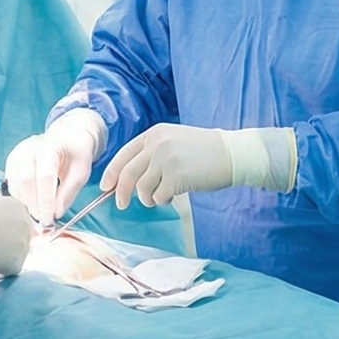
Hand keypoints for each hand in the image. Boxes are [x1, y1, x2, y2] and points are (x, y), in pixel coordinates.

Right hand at [0, 190, 32, 275]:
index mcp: (16, 206)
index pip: (18, 221)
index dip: (6, 230)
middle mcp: (24, 223)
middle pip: (21, 238)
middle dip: (8, 244)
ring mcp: (22, 244)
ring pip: (16, 255)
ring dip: (3, 257)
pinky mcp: (15, 263)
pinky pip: (9, 270)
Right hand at [3, 109, 107, 221]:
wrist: (65, 138)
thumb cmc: (74, 154)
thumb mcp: (81, 172)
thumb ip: (68, 193)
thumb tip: (56, 214)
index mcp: (49, 148)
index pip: (44, 177)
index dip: (46, 201)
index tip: (49, 220)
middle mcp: (28, 149)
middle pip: (26, 181)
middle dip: (34, 205)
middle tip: (44, 222)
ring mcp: (16, 156)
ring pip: (16, 185)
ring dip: (27, 204)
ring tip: (41, 214)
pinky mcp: (10, 164)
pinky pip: (12, 186)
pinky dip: (21, 200)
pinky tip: (33, 205)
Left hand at [103, 124, 296, 208]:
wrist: (232, 153)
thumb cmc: (203, 152)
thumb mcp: (174, 141)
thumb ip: (152, 153)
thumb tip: (126, 179)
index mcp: (154, 134)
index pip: (124, 154)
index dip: (112, 172)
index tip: (106, 186)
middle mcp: (157, 144)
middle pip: (128, 173)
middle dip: (121, 192)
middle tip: (121, 204)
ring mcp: (166, 160)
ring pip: (142, 188)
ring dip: (148, 198)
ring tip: (161, 196)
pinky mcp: (176, 176)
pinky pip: (158, 196)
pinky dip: (162, 200)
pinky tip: (173, 196)